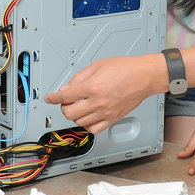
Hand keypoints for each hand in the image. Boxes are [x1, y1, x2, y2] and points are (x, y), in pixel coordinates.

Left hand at [45, 54, 160, 133]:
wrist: (144, 76)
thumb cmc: (125, 68)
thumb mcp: (98, 65)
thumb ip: (79, 77)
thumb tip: (67, 88)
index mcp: (92, 87)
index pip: (65, 96)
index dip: (53, 98)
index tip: (50, 98)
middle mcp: (98, 102)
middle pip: (70, 113)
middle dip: (64, 108)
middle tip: (66, 102)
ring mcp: (106, 112)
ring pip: (81, 122)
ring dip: (75, 116)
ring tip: (78, 108)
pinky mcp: (113, 118)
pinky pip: (95, 129)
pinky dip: (87, 125)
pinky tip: (88, 118)